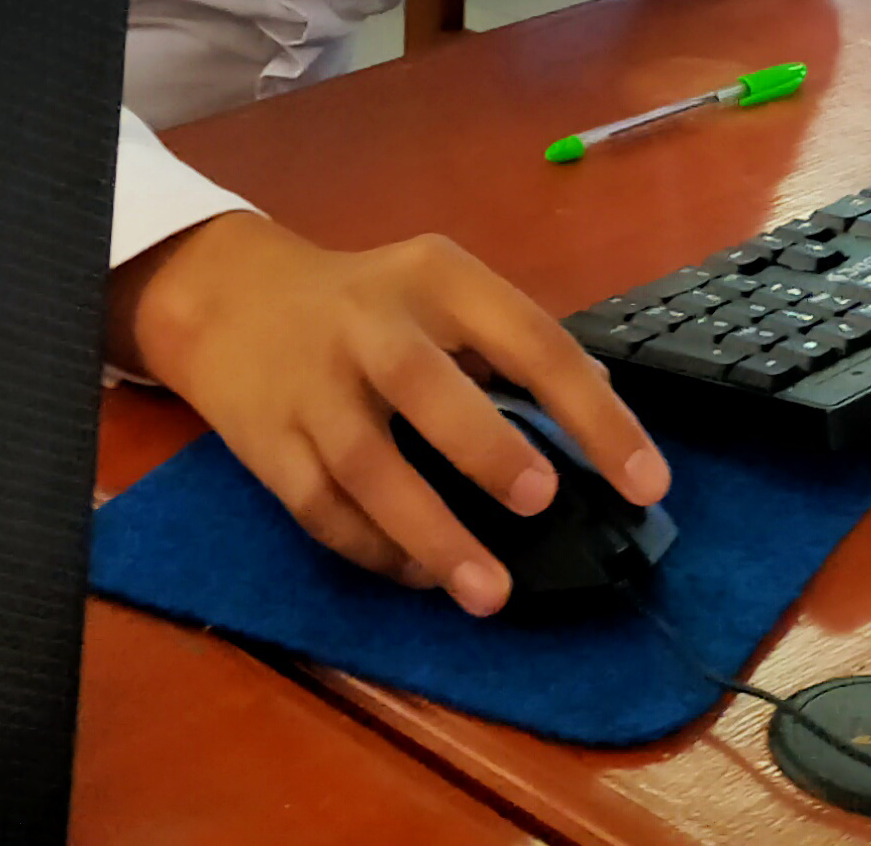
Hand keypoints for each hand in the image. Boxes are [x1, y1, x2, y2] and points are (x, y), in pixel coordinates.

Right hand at [110, 211, 665, 616]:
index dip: (592, 413)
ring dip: (430, 531)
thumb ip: (506, 348)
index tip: (646, 483)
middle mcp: (369, 324)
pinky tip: (419, 575)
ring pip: (366, 465)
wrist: (224, 295)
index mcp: (435, 278)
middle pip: (424, 386)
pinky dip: (372, 549)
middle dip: (485, 448)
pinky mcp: (265, 441)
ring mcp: (311, 386)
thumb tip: (602, 424)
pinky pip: (320, 507)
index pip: (527, 338)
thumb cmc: (363, 303)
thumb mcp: (436, 290)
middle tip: (540, 502)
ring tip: (487, 592)